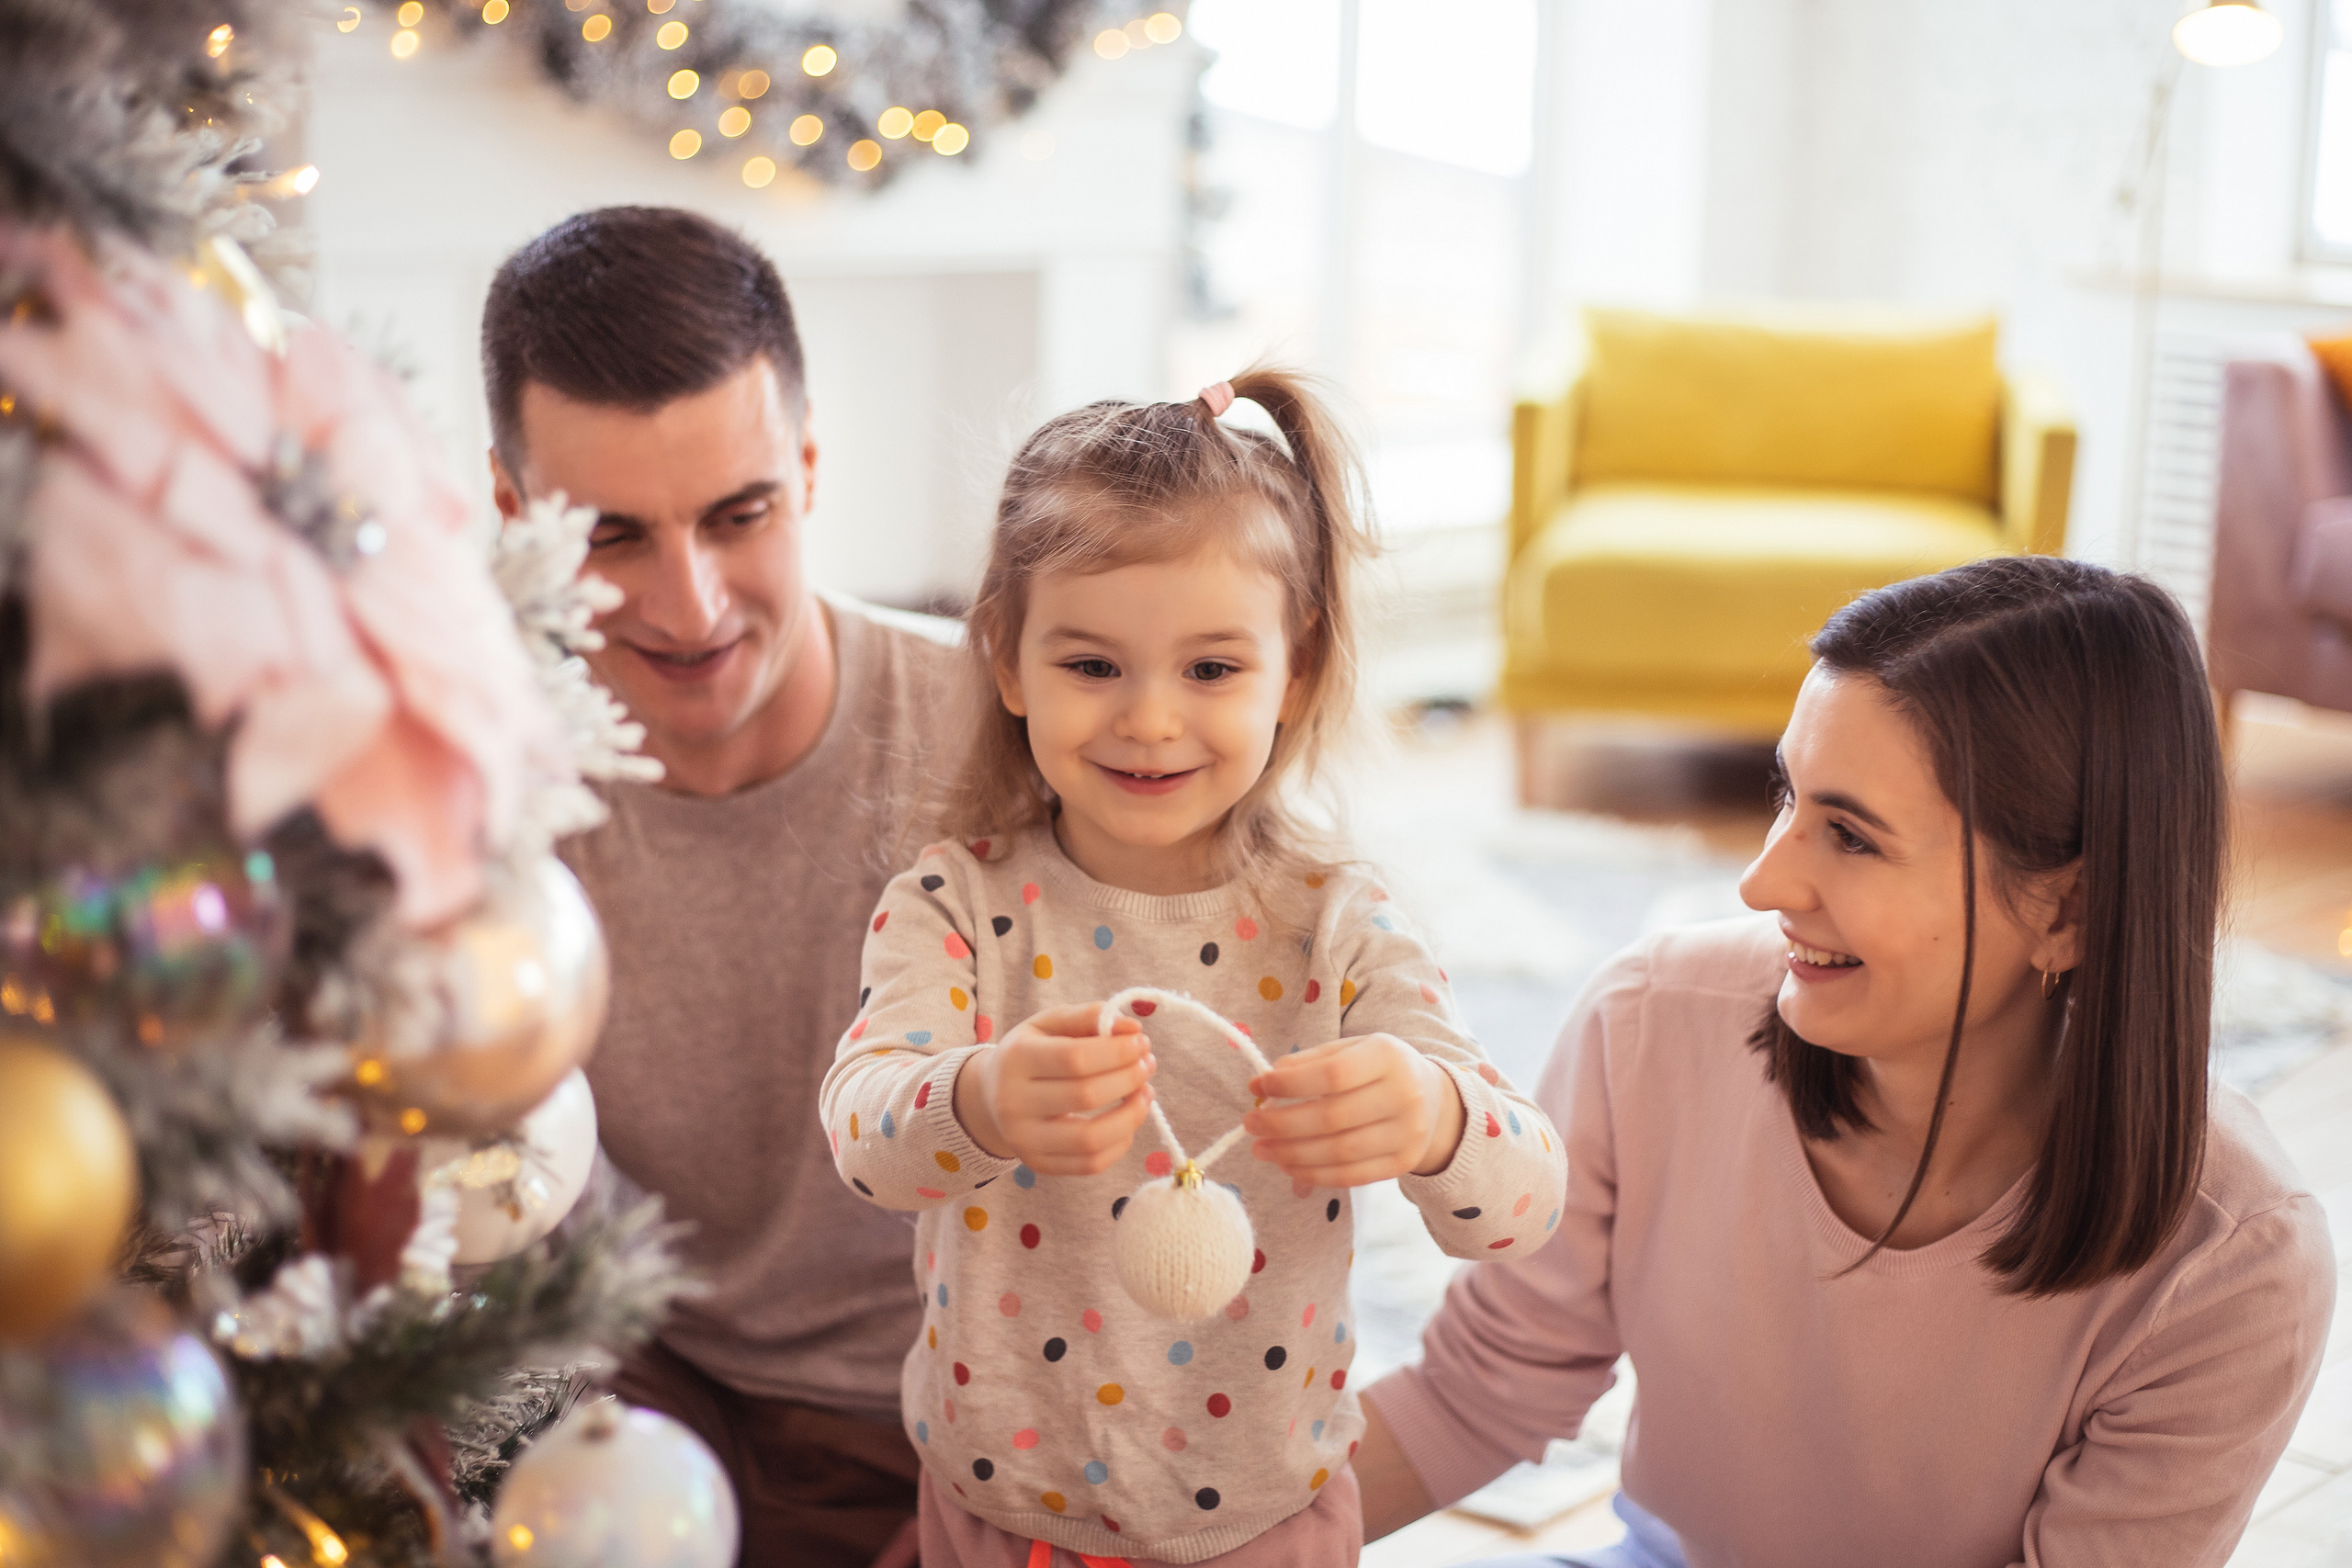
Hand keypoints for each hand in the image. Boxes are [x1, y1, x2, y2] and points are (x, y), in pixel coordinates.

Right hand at [953, 1003, 1156, 1175]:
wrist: (991, 1096)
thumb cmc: (1031, 1052)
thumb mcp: (1050, 1024)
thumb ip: (1090, 1017)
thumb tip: (1132, 1029)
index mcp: (1016, 1059)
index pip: (1074, 1058)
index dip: (1117, 1051)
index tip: (1142, 1042)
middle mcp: (1013, 1103)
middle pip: (1086, 1096)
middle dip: (1129, 1078)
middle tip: (1148, 1064)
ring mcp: (1024, 1140)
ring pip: (1090, 1139)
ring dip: (1131, 1116)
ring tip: (1145, 1093)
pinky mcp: (1038, 1164)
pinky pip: (1090, 1164)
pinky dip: (1120, 1143)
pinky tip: (1127, 1120)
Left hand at [1242, 1034, 1464, 1186]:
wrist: (1433, 1100)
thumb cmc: (1378, 1070)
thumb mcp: (1350, 1050)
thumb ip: (1310, 1063)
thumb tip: (1264, 1085)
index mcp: (1388, 1056)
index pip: (1332, 1074)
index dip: (1289, 1084)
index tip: (1257, 1087)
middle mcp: (1404, 1095)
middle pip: (1332, 1117)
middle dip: (1282, 1124)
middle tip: (1251, 1124)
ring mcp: (1407, 1133)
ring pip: (1339, 1153)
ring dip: (1291, 1154)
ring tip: (1262, 1148)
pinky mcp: (1403, 1163)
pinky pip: (1351, 1176)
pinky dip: (1313, 1174)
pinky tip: (1288, 1166)